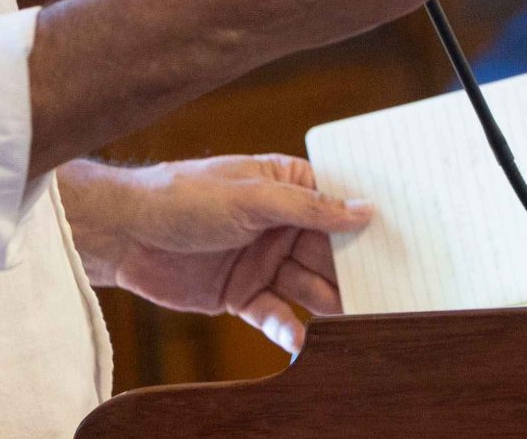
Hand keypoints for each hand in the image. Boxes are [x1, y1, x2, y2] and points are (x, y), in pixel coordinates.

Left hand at [61, 156, 368, 353]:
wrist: (124, 235)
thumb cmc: (186, 196)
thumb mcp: (252, 196)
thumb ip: (309, 208)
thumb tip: (364, 210)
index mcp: (288, 187)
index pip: (338, 206)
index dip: (367, 225)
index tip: (401, 245)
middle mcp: (281, 225)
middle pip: (330, 252)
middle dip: (353, 271)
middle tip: (384, 293)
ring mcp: (263, 261)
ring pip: (308, 286)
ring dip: (328, 303)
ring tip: (352, 320)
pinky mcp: (242, 295)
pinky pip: (275, 314)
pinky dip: (288, 328)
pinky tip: (300, 339)